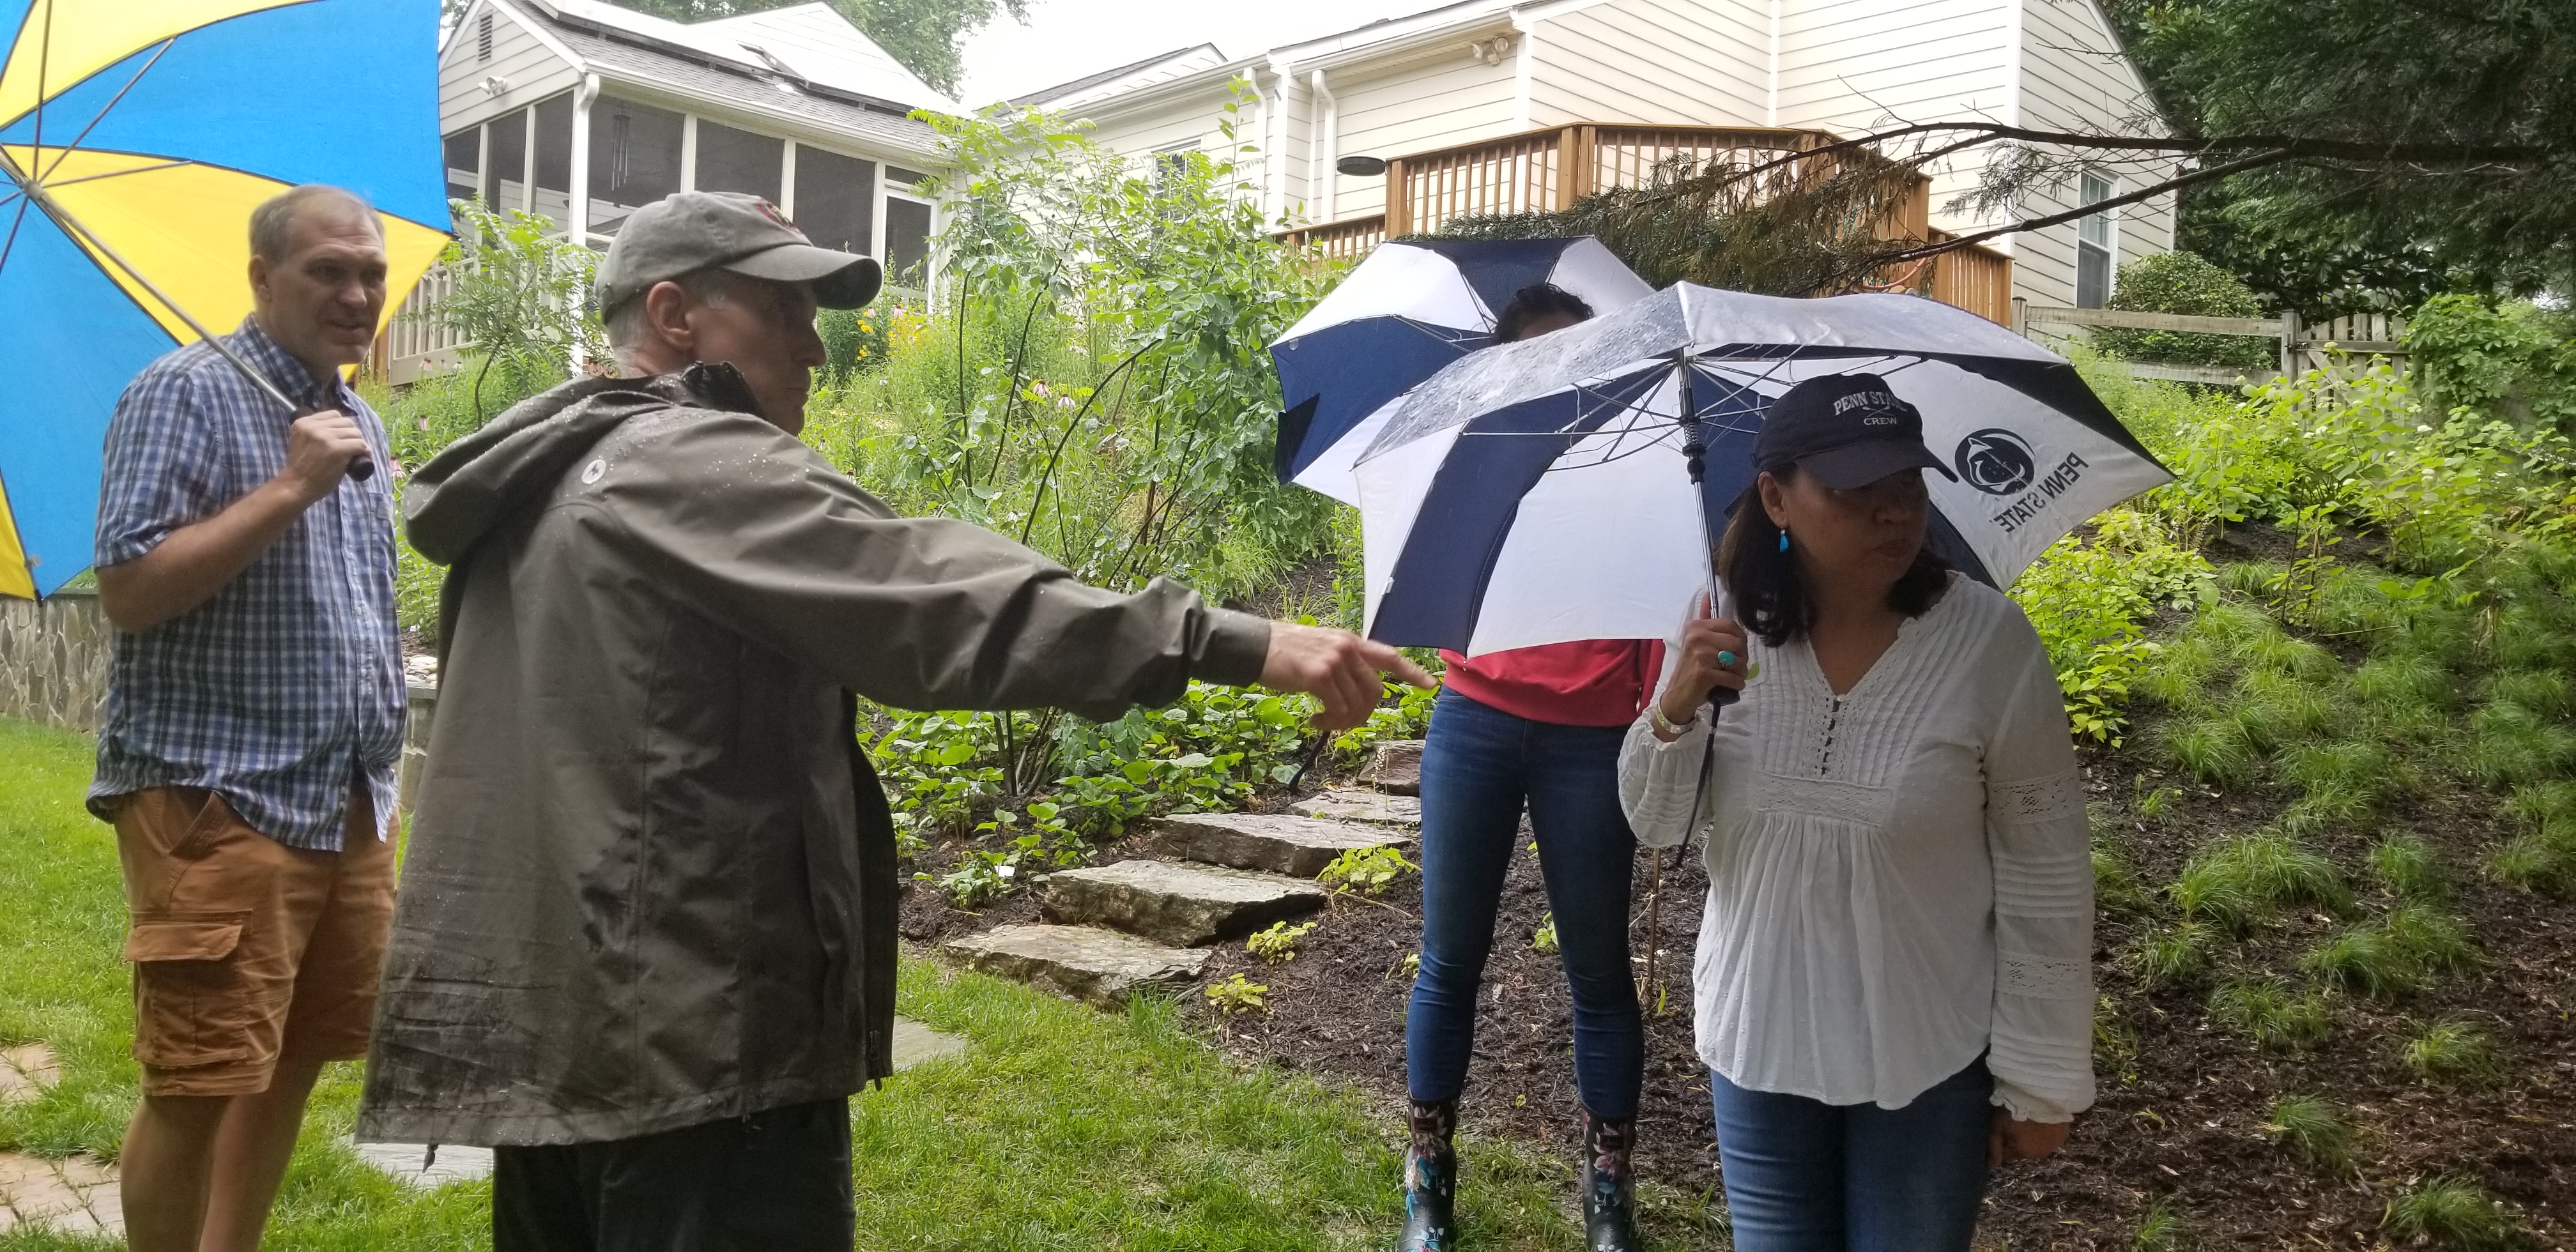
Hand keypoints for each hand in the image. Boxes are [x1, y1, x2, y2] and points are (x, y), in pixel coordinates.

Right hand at [279, 409, 368, 502]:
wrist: (296, 486)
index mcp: (303, 423)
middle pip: (346, 422)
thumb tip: (338, 428)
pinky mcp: (337, 449)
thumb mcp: (302, 441)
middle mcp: (314, 427)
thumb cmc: (300, 468)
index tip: (343, 437)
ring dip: (359, 442)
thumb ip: (314, 432)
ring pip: (355, 432)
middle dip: (352, 433)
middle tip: (352, 446)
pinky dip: (365, 451)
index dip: (342, 426)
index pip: (333, 415)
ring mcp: (326, 437)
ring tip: (357, 452)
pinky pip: (360, 444)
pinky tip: (364, 456)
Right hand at [1259, 622, 1435, 731]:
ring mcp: (1334, 660)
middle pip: (1375, 691)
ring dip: (1341, 722)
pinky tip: (1313, 721)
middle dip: (1363, 714)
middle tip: (1341, 723)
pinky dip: (1328, 723)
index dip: (1411, 672)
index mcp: (1350, 641)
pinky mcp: (1319, 675)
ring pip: (1356, 704)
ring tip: (1323, 722)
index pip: (1389, 655)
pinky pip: (1337, 709)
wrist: (1254, 646)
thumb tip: (1354, 690)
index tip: (1430, 685)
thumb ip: (1342, 662)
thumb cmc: (1283, 651)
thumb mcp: (1321, 648)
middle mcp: (1347, 648)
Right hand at [1653, 593, 1747, 737]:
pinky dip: (1736, 685)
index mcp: (1696, 627)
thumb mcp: (1695, 641)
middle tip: (1733, 667)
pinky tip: (1729, 686)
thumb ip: (1704, 619)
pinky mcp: (1704, 673)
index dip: (1739, 640)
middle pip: (1738, 643)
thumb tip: (1707, 594)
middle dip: (1742, 657)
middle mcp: (1697, 637)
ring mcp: (1700, 655)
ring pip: (1738, 661)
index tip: (1734, 651)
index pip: (1731, 626)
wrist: (1677, 696)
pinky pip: (1734, 678)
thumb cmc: (1690, 669)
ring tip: (1730, 677)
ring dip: (1740, 673)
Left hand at [1988, 1109, 2070, 1164]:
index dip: (2003, 1141)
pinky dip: (2046, 1131)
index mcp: (2022, 1153)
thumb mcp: (1997, 1127)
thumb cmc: (2014, 1111)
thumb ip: (1994, 1148)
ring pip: (2038, 1144)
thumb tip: (1992, 1167)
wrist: (2042, 1097)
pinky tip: (2044, 1119)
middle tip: (2016, 1122)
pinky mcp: (2064, 1134)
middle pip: (2023, 1149)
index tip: (2002, 1129)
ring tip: (2031, 1119)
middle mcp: (2039, 1154)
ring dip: (2034, 1136)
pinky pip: (2051, 1136)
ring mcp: (2054, 1145)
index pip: (2008, 1154)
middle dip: (2018, 1140)